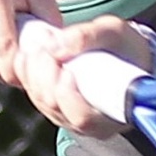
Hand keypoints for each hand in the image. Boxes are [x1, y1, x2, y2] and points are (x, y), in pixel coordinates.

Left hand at [16, 15, 155, 135]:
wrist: (127, 54)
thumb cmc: (126, 48)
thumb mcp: (115, 33)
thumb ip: (88, 37)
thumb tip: (55, 44)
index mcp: (113, 112)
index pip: (83, 117)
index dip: (68, 95)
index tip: (65, 68)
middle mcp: (90, 123)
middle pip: (55, 108)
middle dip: (43, 76)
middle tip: (43, 48)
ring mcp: (70, 117)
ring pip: (42, 102)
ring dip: (32, 74)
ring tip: (36, 47)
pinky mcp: (56, 107)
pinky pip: (36, 96)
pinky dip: (28, 75)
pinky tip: (29, 56)